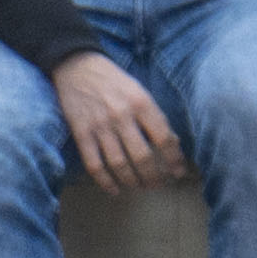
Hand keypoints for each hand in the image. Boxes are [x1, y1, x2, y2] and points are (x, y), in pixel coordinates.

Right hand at [51, 52, 187, 194]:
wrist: (77, 67)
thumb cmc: (115, 81)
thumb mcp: (140, 91)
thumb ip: (154, 116)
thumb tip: (172, 143)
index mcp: (141, 103)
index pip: (163, 138)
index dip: (174, 159)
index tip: (179, 171)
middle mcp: (121, 116)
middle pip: (142, 156)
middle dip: (154, 176)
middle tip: (160, 184)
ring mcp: (100, 127)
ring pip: (119, 164)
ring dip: (132, 181)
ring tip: (141, 187)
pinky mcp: (81, 134)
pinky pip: (94, 165)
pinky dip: (105, 181)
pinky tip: (115, 190)